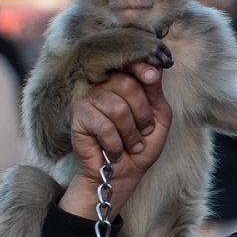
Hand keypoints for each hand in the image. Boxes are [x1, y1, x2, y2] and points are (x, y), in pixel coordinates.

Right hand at [60, 62, 172, 218]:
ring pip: (117, 107)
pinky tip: (114, 151)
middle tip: (145, 131)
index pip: (131, 63)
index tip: (152, 77)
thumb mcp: (159, 117)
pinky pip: (104, 126)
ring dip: (131, 133)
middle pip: (127, 84)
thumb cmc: (141, 143)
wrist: (122, 173)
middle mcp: (103, 86)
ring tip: (131, 145)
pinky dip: (115, 144)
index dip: (142, 67)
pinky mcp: (77, 117)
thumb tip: (155, 70)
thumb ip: (156, 93)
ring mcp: (88, 99)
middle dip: (143, 113)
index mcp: (123, 81)